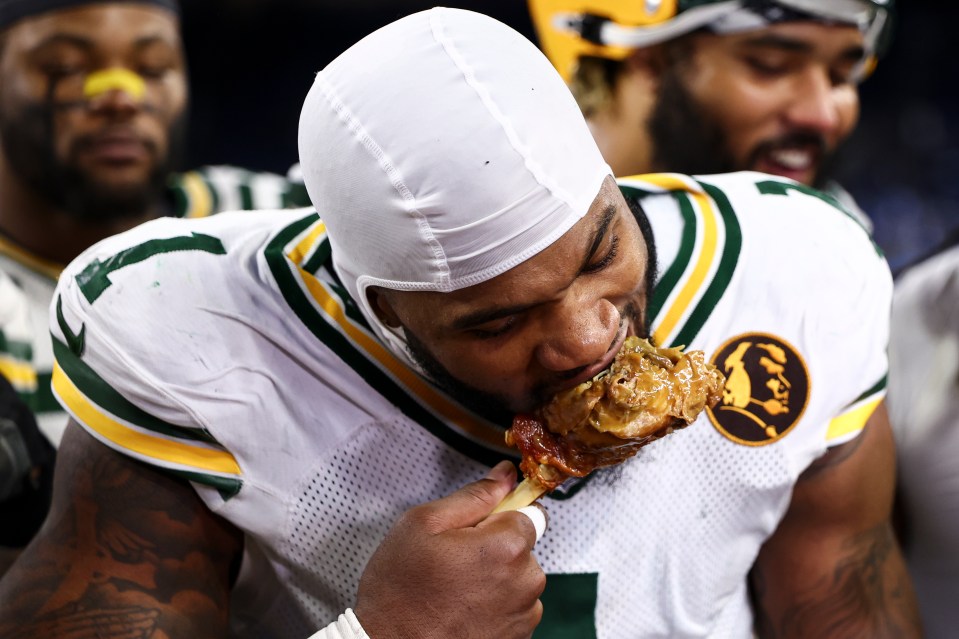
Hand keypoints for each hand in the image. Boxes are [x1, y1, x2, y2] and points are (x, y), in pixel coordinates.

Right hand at [354, 461, 545, 638]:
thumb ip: (474, 495)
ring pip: (518, 580)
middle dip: (496, 549)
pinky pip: (513, 609)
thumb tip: (506, 474)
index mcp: (507, 547)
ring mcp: (524, 617)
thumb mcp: (423, 524)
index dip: (498, 516)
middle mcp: (526, 583)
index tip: (473, 529)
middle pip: (524, 548)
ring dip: (495, 580)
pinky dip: (493, 608)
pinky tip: (462, 611)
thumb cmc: (400, 592)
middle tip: (454, 562)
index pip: (529, 513)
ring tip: (454, 591)